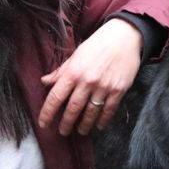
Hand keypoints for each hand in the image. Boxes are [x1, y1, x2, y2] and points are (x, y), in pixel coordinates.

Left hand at [39, 18, 142, 135]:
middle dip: (66, 123)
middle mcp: (87, 81)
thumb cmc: (97, 45)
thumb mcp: (76, 55)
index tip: (44, 124)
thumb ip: (60, 71)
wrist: (124, 37)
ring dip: (84, 125)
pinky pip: (108, 110)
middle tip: (63, 132)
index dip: (47, 113)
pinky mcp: (118, 90)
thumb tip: (44, 82)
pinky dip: (103, 120)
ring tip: (80, 131)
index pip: (55, 97)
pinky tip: (98, 126)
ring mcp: (103, 87)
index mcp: (73, 72)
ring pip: (90, 113)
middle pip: (72, 109)